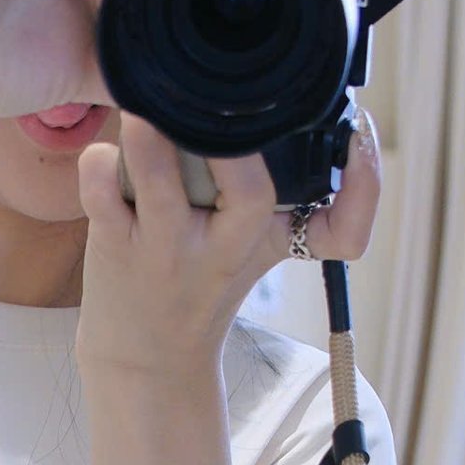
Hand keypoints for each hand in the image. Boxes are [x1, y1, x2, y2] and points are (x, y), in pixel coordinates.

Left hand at [73, 108, 383, 380]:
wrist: (149, 358)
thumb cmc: (206, 284)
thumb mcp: (260, 246)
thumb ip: (285, 192)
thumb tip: (315, 115)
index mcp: (267, 237)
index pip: (339, 229)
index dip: (366, 185)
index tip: (364, 134)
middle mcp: (222, 245)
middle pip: (251, 195)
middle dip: (237, 149)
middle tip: (220, 105)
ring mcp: (167, 247)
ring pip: (160, 185)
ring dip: (151, 142)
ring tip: (146, 110)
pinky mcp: (116, 247)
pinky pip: (101, 195)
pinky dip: (98, 165)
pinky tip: (106, 155)